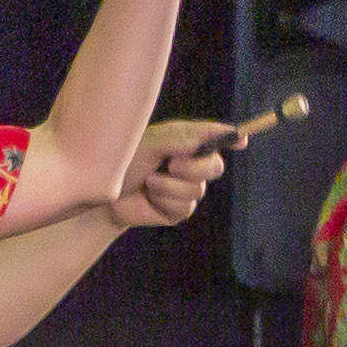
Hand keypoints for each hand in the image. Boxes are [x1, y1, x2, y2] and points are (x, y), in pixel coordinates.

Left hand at [104, 117, 234, 231]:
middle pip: (216, 166)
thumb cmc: (125, 162)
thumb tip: (213, 136)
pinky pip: (184, 206)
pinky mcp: (179, 210)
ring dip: (168, 186)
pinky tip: (150, 197)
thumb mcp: (152, 143)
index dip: (232, 137)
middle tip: (170, 165)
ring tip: (148, 181)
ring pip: (197, 189)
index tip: (242, 138)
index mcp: (187, 142)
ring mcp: (187, 188)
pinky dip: (163, 200)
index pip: (216, 136)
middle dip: (193, 167)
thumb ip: (182, 138)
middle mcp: (191, 164)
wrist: (105, 195)